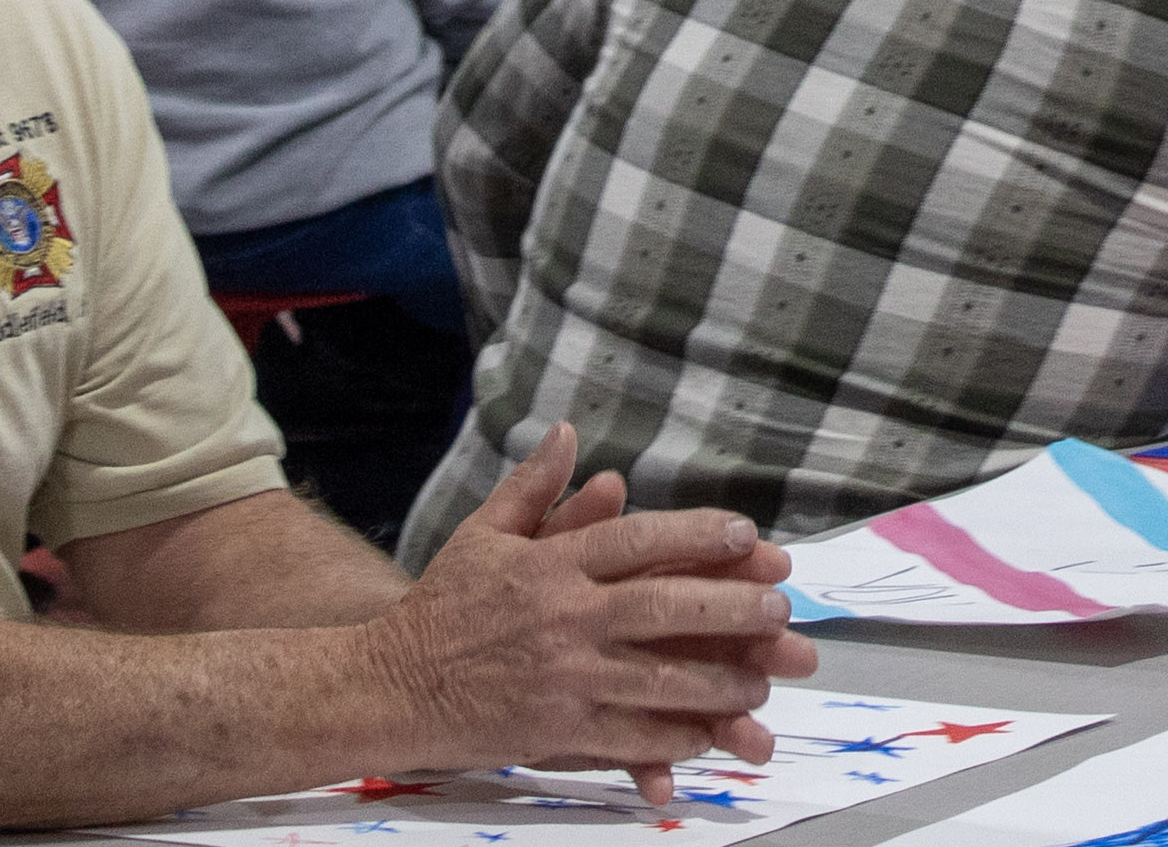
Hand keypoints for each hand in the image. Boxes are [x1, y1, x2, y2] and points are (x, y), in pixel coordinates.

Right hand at [377, 423, 804, 794]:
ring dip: (718, 680)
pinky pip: (627, 735)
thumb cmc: (439, 609)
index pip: (637, 539)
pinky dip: (672, 736)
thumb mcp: (482, 534)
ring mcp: (561, 677)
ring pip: (657, 678)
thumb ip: (535, 487)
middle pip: (662, 606)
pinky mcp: (554, 730)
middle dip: (729, 608)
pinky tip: (708, 734)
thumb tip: (569, 432)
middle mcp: (562, 617)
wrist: (385, 686)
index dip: (697, 535)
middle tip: (782, 610)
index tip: (745, 535)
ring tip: (763, 680)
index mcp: (549, 565)